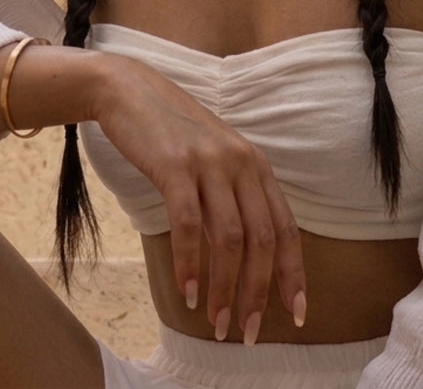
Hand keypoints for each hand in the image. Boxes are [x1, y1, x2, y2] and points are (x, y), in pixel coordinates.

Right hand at [91, 52, 306, 341]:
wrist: (128, 89)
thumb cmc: (170, 130)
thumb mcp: (215, 156)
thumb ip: (234, 193)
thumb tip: (246, 252)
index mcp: (255, 164)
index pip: (285, 227)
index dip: (292, 274)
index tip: (294, 314)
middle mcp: (240, 162)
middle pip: (261, 240)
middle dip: (256, 292)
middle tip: (244, 333)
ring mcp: (208, 163)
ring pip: (229, 238)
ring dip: (224, 287)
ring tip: (215, 322)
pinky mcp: (175, 165)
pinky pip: (188, 225)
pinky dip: (189, 264)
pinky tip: (187, 291)